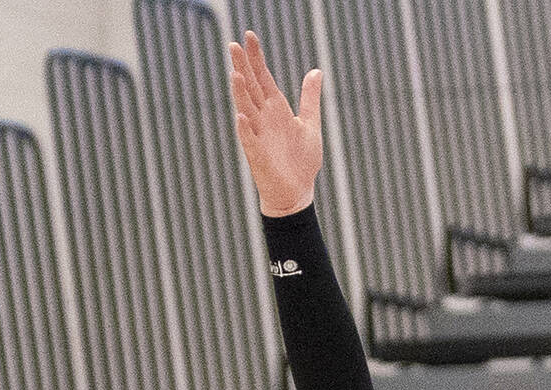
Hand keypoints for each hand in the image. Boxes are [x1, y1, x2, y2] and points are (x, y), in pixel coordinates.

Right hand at [228, 31, 322, 217]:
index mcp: (276, 109)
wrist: (297, 192)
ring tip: (236, 74)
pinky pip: (249, 141)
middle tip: (234, 45)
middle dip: (243, 67)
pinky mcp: (258, 156)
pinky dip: (245, 129)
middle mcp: (264, 118)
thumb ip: (309, 98)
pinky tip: (242, 117)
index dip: (257, 58)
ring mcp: (258, 135)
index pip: (264, 78)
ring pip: (246, 110)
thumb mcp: (310, 124)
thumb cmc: (301, 160)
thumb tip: (316, 72)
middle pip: (251, 88)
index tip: (249, 35)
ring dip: (240, 94)